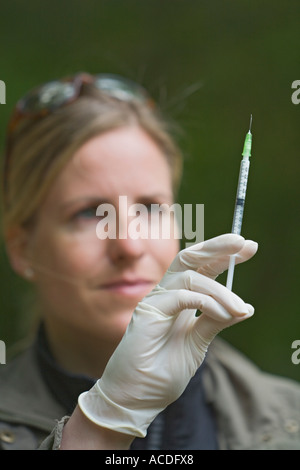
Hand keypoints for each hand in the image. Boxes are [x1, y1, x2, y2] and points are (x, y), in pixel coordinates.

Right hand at [78, 234, 257, 436]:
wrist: (136, 396)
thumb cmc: (162, 371)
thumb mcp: (199, 342)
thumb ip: (216, 321)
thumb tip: (245, 307)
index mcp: (179, 299)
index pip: (201, 267)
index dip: (223, 255)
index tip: (248, 247)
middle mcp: (167, 294)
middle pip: (191, 258)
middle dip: (218, 248)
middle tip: (243, 243)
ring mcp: (156, 301)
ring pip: (191, 277)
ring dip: (221, 291)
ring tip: (239, 308)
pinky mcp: (148, 312)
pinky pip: (181, 296)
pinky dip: (207, 302)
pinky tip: (224, 314)